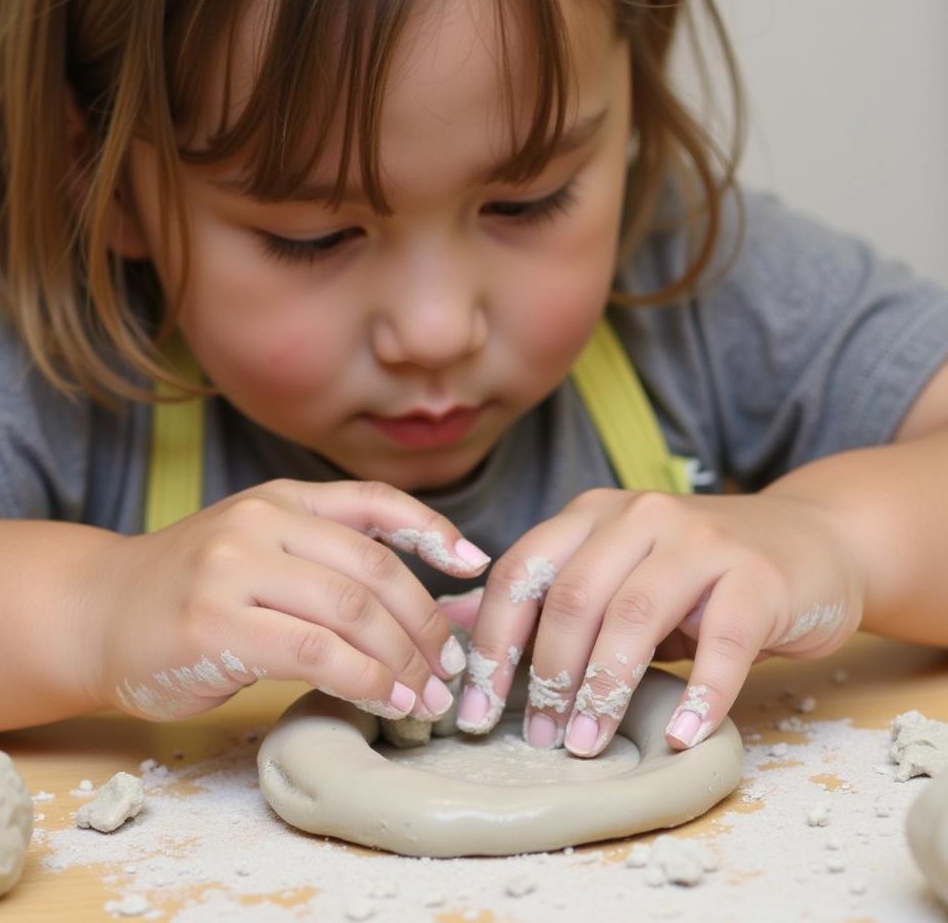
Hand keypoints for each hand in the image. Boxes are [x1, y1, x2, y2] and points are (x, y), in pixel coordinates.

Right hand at [84, 479, 488, 720]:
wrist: (96, 612)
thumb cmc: (191, 589)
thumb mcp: (257, 549)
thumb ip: (326, 559)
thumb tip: (426, 599)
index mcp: (280, 499)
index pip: (375, 502)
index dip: (434, 530)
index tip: (474, 566)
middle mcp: (261, 522)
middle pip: (374, 570)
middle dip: (425, 624)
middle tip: (448, 668)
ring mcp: (234, 569)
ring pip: (351, 611)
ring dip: (402, 660)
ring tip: (425, 696)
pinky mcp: (215, 624)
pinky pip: (315, 651)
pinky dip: (364, 680)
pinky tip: (384, 701)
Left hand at [455, 488, 864, 754]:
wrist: (808, 540)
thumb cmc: (694, 573)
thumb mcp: (613, 572)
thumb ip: (544, 595)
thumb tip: (451, 621)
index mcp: (592, 514)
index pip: (522, 572)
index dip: (492, 644)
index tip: (476, 711)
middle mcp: (639, 515)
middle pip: (573, 597)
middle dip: (546, 674)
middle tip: (540, 736)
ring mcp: (701, 541)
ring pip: (634, 614)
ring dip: (604, 688)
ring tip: (587, 745)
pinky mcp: (758, 577)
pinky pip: (723, 641)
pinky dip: (700, 694)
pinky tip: (680, 735)